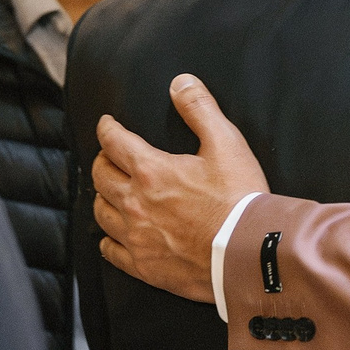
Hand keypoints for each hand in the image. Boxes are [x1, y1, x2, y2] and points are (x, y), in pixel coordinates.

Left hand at [92, 74, 268, 303]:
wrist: (249, 254)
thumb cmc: (240, 199)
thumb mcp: (226, 144)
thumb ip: (200, 109)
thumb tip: (180, 83)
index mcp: (151, 171)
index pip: (113, 142)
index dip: (107, 129)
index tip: (106, 125)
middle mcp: (134, 203)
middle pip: (100, 176)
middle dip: (102, 160)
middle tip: (109, 156)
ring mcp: (136, 237)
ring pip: (101, 213)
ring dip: (103, 197)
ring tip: (111, 192)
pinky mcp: (144, 266)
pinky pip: (110, 251)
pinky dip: (108, 239)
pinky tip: (113, 235)